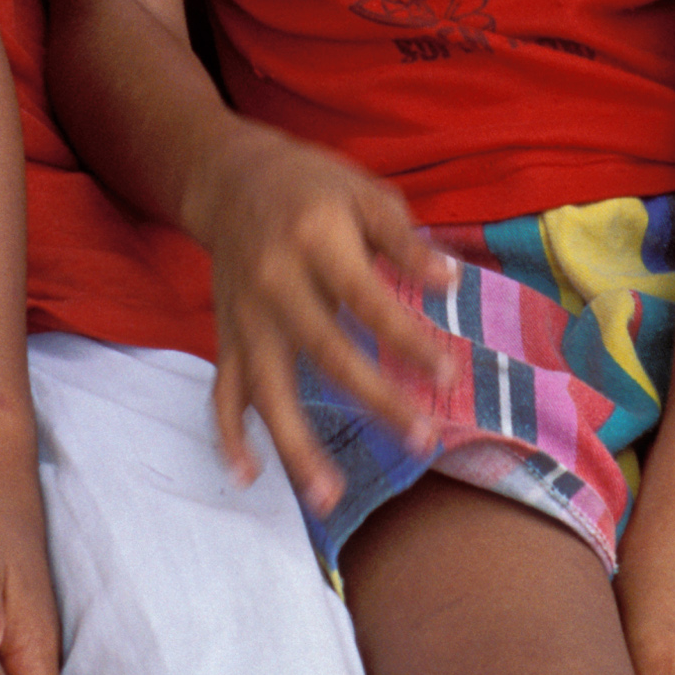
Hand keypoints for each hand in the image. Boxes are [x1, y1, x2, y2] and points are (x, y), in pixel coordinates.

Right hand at [190, 122, 457, 508]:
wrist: (230, 178)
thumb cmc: (313, 187)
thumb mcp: (364, 193)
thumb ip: (405, 241)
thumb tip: (452, 282)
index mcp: (315, 240)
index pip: (367, 299)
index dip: (406, 338)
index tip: (448, 374)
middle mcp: (275, 282)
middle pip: (325, 351)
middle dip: (375, 399)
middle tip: (423, 438)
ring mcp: (245, 316)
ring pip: (267, 389)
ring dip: (295, 446)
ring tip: (327, 497)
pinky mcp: (227, 336)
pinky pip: (223, 393)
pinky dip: (230, 436)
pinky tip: (249, 477)